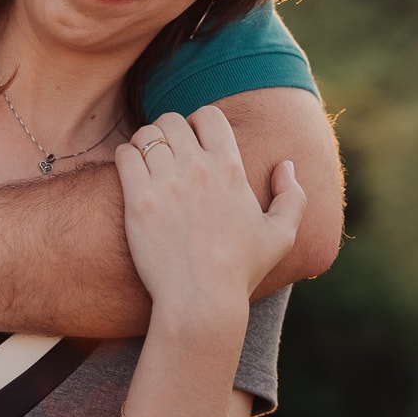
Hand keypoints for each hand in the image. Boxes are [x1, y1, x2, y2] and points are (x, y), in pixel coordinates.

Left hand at [114, 106, 304, 318]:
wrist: (201, 300)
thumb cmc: (240, 271)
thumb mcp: (280, 236)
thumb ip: (292, 196)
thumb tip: (286, 165)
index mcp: (231, 168)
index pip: (208, 115)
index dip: (198, 123)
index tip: (193, 142)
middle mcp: (198, 168)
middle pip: (172, 120)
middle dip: (169, 132)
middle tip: (167, 154)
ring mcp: (167, 182)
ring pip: (146, 134)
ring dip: (145, 144)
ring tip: (148, 163)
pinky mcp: (139, 200)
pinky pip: (125, 155)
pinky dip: (126, 158)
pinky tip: (132, 176)